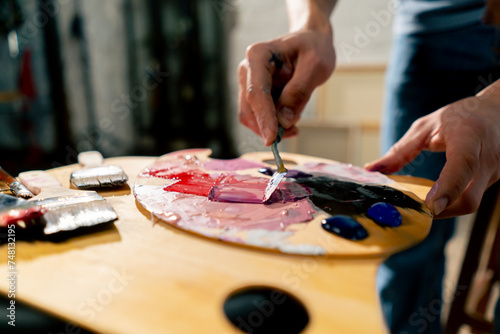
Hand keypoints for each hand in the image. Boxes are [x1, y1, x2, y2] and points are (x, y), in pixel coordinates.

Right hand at [238, 27, 335, 145]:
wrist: (311, 42)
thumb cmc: (314, 48)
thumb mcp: (315, 66)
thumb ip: (299, 92)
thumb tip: (284, 121)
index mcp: (258, 55)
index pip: (256, 92)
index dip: (263, 118)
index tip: (272, 139)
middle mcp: (247, 70)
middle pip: (249, 108)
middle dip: (268, 126)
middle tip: (294, 132)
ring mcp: (249, 83)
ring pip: (251, 117)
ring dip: (271, 127)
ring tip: (295, 126)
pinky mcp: (255, 95)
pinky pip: (259, 117)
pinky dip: (273, 125)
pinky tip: (290, 120)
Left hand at [365, 86, 499, 217]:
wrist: (497, 112)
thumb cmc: (459, 117)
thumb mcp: (426, 127)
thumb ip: (400, 150)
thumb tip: (371, 169)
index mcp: (469, 138)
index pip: (463, 165)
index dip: (448, 187)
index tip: (430, 205)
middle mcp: (488, 158)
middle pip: (470, 197)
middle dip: (442, 211)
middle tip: (415, 212)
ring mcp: (495, 172)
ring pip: (471, 202)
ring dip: (446, 210)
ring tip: (422, 206)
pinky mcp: (494, 181)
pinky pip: (472, 198)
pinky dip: (453, 204)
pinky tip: (436, 200)